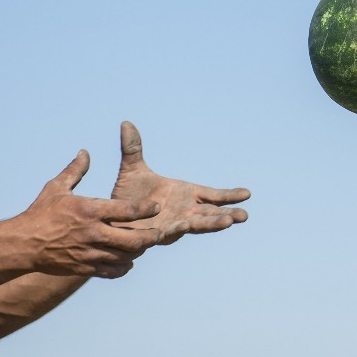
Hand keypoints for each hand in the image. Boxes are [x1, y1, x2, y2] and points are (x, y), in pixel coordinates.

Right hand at [20, 151, 161, 277]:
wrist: (21, 244)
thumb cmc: (40, 213)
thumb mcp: (56, 188)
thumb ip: (75, 171)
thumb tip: (84, 152)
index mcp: (90, 211)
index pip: (129, 210)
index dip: (147, 209)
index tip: (156, 207)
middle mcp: (93, 233)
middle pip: (134, 239)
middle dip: (151, 237)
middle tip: (158, 233)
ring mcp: (90, 253)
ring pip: (126, 257)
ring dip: (139, 252)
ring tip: (143, 245)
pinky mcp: (85, 268)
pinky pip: (113, 271)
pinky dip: (124, 266)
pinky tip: (126, 260)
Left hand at [111, 122, 249, 244]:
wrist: (109, 217)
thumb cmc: (125, 196)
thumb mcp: (131, 169)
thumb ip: (133, 148)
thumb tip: (126, 124)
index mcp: (186, 195)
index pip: (213, 196)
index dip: (229, 196)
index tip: (247, 193)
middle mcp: (184, 211)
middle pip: (211, 213)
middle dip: (227, 215)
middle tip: (244, 216)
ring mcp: (173, 223)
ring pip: (197, 224)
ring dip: (212, 224)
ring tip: (229, 222)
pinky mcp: (158, 233)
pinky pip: (173, 230)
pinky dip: (182, 227)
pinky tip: (188, 224)